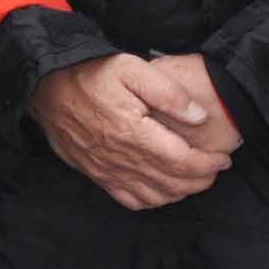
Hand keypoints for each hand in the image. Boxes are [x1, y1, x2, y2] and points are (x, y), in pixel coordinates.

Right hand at [28, 54, 233, 209]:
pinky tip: (161, 190)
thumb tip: (198, 117)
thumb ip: (168, 93)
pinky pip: (128, 199)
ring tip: (193, 178)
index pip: (182, 161)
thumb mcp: (132, 68)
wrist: (45, 86)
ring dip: (179, 192)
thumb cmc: (90, 73)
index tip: (223, 158)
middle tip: (214, 169)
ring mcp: (106, 170)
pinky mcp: (95, 174)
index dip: (208, 165)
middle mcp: (121, 158)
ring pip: (153, 196)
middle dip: (200, 180)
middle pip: (171, 183)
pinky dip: (151, 201)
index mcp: (133, 133)